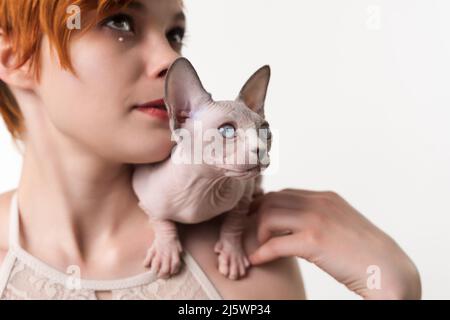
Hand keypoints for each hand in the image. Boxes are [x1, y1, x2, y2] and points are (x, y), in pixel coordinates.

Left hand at [248, 188, 420, 298]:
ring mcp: (316, 220)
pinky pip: (275, 244)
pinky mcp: (314, 241)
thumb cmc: (364, 252)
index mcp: (325, 197)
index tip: (255, 218)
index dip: (265, 205)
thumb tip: (295, 225)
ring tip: (260, 246)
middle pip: (271, 200)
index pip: (284, 193)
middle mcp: (319, 203)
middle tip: (249, 232)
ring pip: (268, 216)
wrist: (389, 269)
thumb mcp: (340, 223)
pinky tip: (257, 260)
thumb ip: (319, 217)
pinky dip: (262, 252)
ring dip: (258, 233)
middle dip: (255, 216)